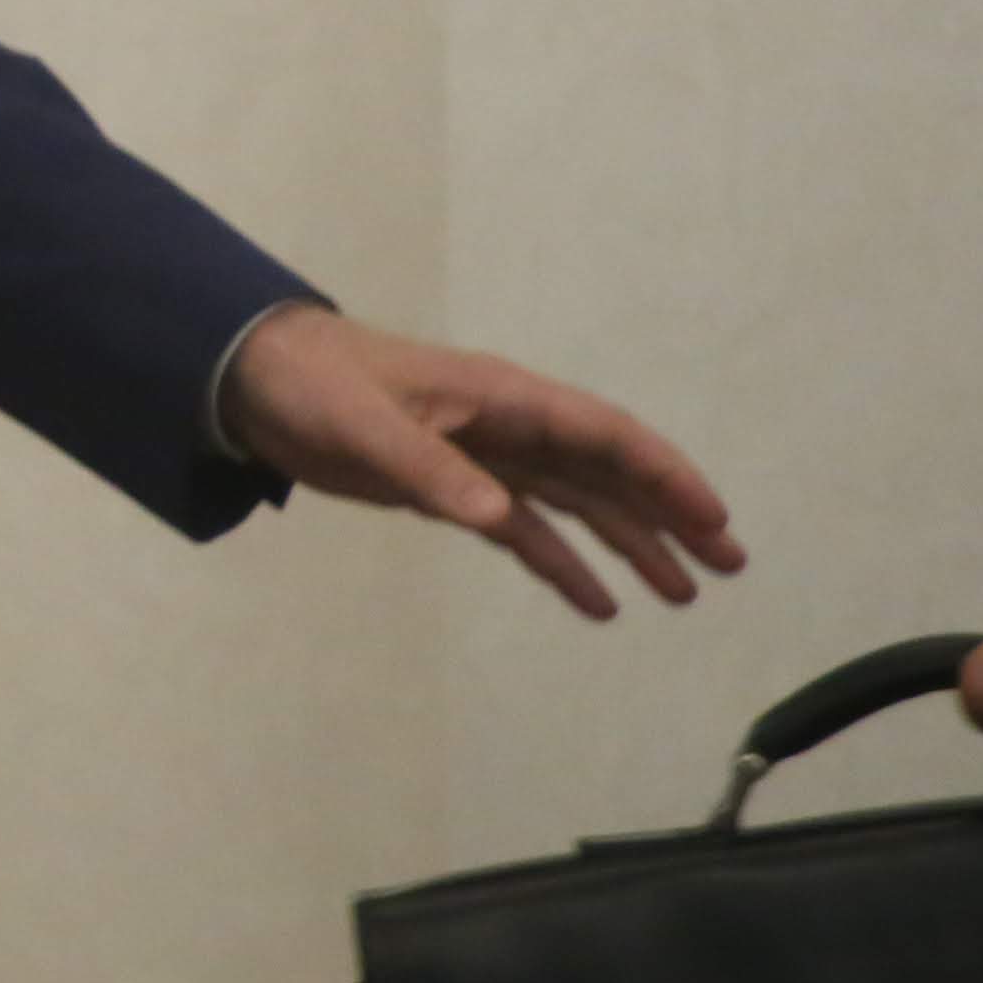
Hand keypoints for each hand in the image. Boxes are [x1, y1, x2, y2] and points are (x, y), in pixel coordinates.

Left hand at [219, 306, 742, 620]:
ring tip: (684, 592)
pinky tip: (599, 604)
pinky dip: (562, 564)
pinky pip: (526, 529)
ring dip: (630, 544)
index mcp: (502, 398)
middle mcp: (509, 427)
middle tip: (729, 563)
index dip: (663, 474)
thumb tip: (495, 516)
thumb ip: (428, 470)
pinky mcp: (453, 486)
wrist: (253, 379)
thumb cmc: (312, 385)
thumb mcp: (365, 426)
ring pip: (577, 503)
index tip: (714, 518)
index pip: (604, 435)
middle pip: (607, 472)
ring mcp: (485, 457)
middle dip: (669, 514)